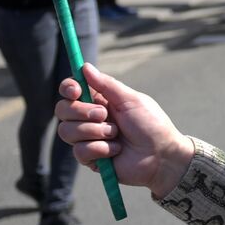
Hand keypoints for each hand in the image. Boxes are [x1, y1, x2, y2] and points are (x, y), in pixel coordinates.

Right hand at [55, 64, 194, 198]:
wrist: (161, 155)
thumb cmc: (151, 124)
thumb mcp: (131, 100)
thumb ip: (106, 84)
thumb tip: (84, 67)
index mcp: (100, 100)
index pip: (71, 91)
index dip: (68, 88)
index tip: (76, 91)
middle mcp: (90, 118)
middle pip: (62, 110)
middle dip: (82, 112)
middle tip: (105, 115)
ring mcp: (88, 138)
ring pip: (67, 131)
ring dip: (95, 131)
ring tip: (116, 134)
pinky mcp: (89, 158)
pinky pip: (79, 151)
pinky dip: (100, 149)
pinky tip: (116, 150)